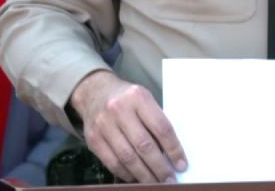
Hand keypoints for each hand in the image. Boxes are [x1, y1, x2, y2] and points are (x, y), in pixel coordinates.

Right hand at [69, 70, 186, 182]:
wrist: (95, 91)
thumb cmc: (127, 99)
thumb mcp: (144, 100)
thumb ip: (155, 122)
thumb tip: (170, 154)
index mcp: (138, 97)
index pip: (161, 128)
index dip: (174, 149)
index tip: (181, 165)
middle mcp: (119, 110)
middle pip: (144, 145)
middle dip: (160, 167)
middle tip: (170, 180)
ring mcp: (103, 125)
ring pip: (128, 158)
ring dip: (144, 175)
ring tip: (155, 183)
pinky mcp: (93, 139)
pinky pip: (112, 163)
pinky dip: (126, 174)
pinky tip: (136, 178)